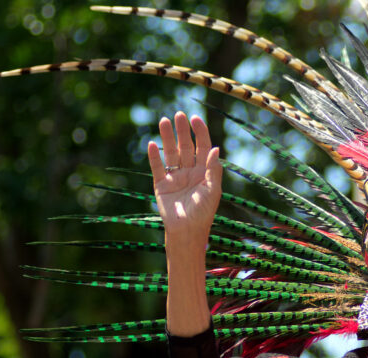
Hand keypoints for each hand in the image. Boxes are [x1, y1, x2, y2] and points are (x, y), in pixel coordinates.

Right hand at [147, 111, 221, 247]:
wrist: (187, 231)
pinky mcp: (161, 185)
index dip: (200, 133)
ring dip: (168, 138)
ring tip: (164, 121)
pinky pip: (157, 167)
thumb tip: (215, 148)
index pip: (203, 147)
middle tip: (179, 115)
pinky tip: (151, 143)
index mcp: (205, 172)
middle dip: (183, 131)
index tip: (195, 118)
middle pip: (186, 146)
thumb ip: (213, 169)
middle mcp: (190, 172)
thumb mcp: (213, 190)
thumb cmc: (204, 212)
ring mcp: (175, 177)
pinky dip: (154, 156)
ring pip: (171, 153)